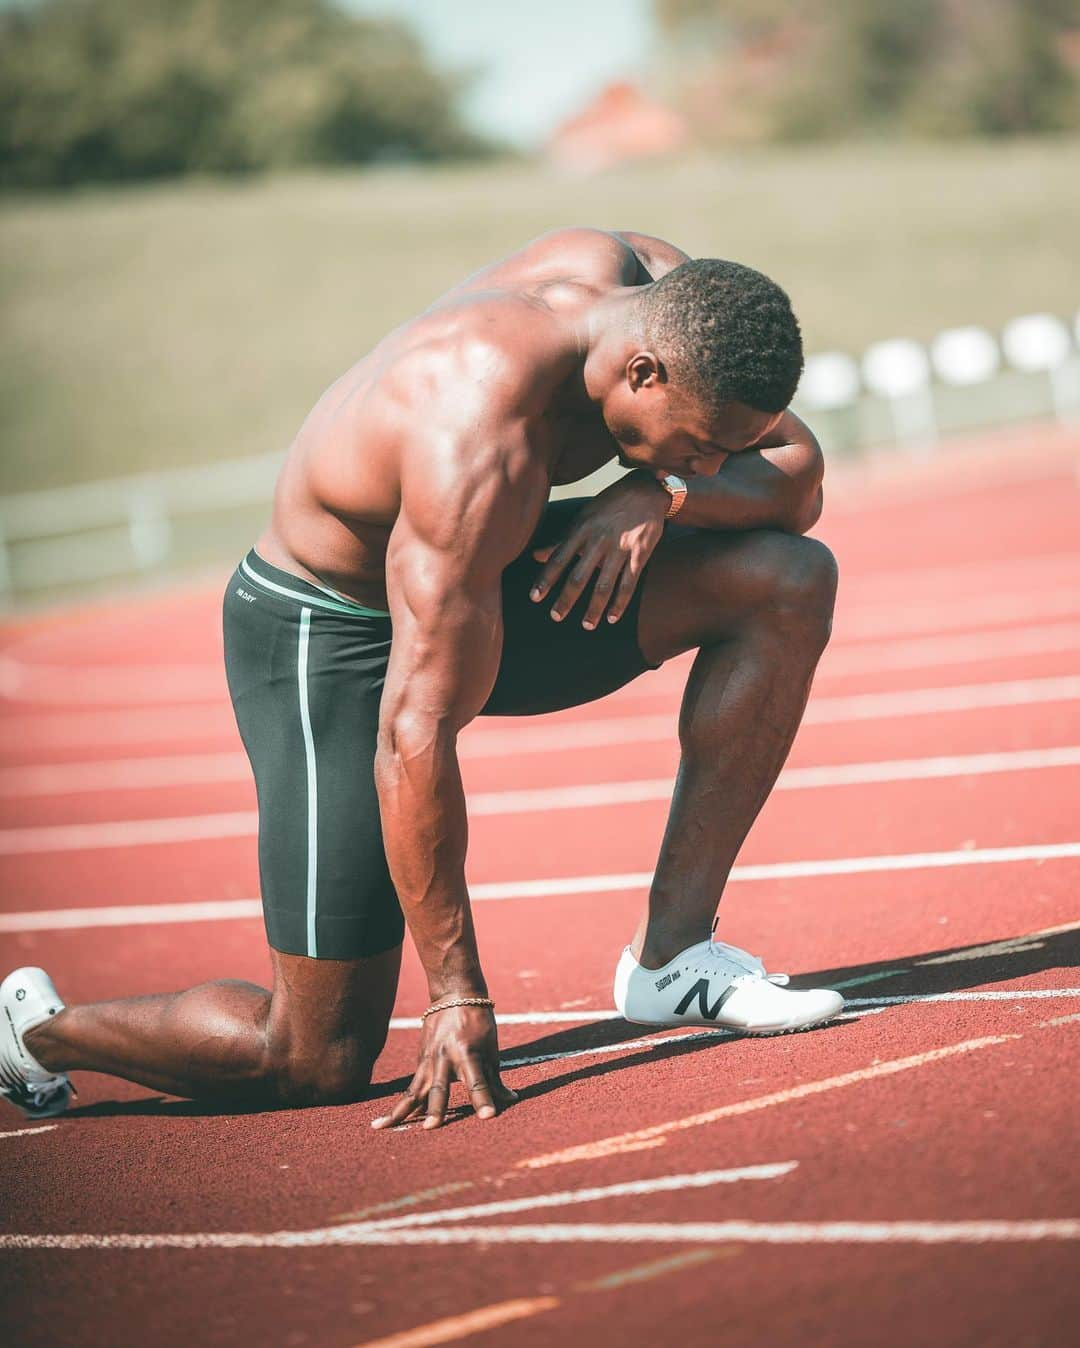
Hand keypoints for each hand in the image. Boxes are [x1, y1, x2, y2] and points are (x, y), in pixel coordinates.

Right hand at [370, 1003, 516, 1130]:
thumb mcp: (492, 1049)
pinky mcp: (420, 1061)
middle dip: (436, 1108)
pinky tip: (388, 1119)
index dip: (484, 1100)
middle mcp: (446, 1057)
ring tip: (384, 1126)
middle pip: (440, 1087)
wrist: (455, 995)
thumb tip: (510, 1100)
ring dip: (401, 1110)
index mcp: (469, 1053)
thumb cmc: (479, 1023)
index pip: (478, 1082)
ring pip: (414, 1089)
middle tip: (432, 1127)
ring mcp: (429, 1059)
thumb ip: (495, 1079)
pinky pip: (410, 1086)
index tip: (488, 1116)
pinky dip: (400, 1103)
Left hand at [529, 474, 667, 628]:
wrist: (646, 490)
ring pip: (603, 584)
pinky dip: (620, 603)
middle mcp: (598, 540)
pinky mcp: (640, 553)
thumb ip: (561, 540)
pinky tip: (612, 618)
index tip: (535, 598)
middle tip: (556, 617)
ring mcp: (620, 547)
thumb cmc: (609, 505)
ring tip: (587, 626)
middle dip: (566, 599)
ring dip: (593, 608)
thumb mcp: (582, 517)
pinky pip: (628, 583)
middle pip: (578, 576)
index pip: (558, 558)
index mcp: (581, 529)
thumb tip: (535, 556)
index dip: (546, 579)